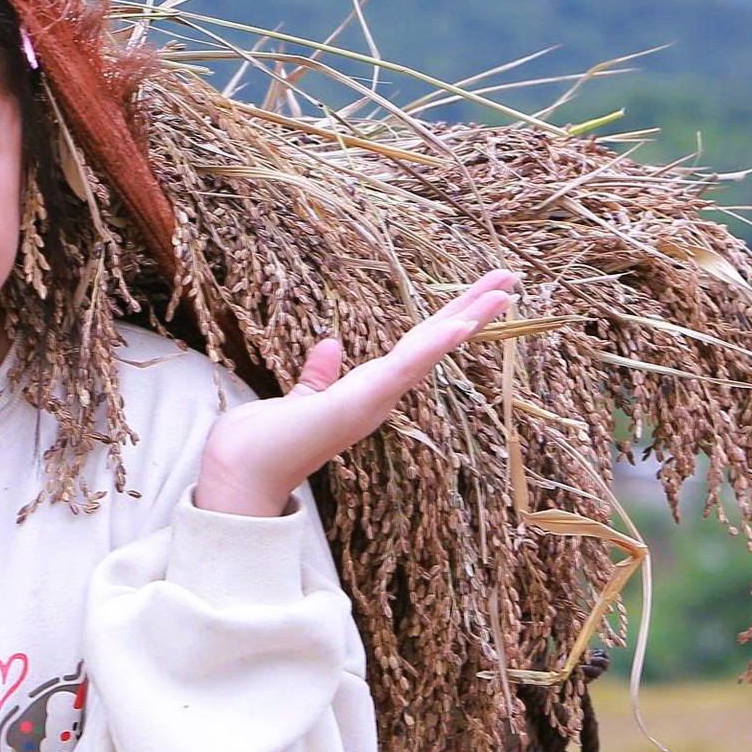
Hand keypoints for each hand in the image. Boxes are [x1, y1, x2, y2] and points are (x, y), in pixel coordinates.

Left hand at [193, 270, 521, 516]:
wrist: (241, 473)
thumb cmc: (264, 444)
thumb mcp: (300, 400)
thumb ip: (318, 377)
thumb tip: (330, 345)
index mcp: (367, 391)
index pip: (416, 346)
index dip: (447, 319)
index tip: (477, 295)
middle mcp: (379, 396)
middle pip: (433, 342)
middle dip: (471, 309)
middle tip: (509, 278)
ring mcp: (374, 400)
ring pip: (429, 349)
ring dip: (467, 318)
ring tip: (503, 289)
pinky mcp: (360, 401)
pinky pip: (404, 367)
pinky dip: (432, 346)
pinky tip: (460, 323)